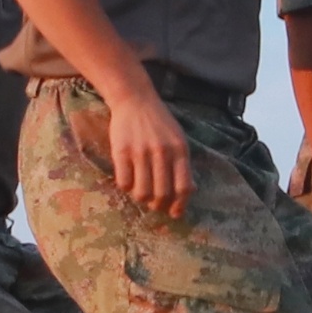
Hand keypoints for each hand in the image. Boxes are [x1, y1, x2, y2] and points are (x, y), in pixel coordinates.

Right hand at [101, 90, 193, 217]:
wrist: (135, 99)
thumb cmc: (159, 122)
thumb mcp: (178, 139)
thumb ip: (183, 164)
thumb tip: (189, 191)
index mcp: (180, 150)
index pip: (183, 187)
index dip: (180, 205)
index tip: (174, 213)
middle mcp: (162, 152)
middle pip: (162, 194)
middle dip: (158, 206)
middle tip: (155, 205)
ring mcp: (141, 152)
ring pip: (142, 192)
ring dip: (142, 198)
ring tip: (141, 192)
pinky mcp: (121, 152)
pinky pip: (124, 183)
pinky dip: (126, 188)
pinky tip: (128, 180)